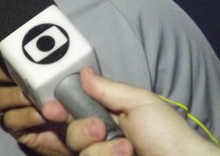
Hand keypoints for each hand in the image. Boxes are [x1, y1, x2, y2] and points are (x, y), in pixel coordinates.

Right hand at [0, 45, 71, 155]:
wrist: (84, 128)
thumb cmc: (77, 94)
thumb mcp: (74, 72)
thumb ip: (64, 62)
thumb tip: (59, 60)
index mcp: (17, 64)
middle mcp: (7, 83)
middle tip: (17, 73)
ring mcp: (9, 105)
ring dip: (11, 95)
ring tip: (30, 96)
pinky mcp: (15, 126)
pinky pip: (9, 120)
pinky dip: (24, 116)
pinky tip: (40, 115)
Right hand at [64, 67, 219, 155]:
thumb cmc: (167, 134)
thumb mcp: (139, 102)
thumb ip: (107, 88)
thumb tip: (83, 71)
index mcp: (103, 115)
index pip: (69, 108)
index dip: (56, 107)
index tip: (51, 108)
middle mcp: (96, 137)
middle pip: (66, 130)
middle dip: (81, 128)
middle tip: (100, 128)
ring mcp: (98, 154)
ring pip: (76, 149)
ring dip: (100, 148)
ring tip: (127, 148)